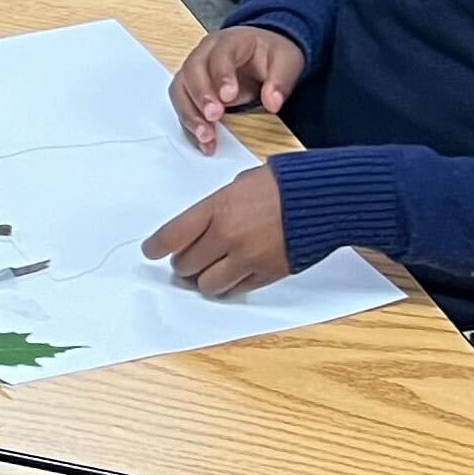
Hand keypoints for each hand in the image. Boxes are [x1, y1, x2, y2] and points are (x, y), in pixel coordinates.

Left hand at [143, 166, 293, 299]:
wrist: (323, 199)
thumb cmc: (283, 185)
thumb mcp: (240, 185)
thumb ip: (216, 207)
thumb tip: (200, 226)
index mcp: (216, 209)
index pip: (171, 236)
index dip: (156, 247)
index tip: (151, 251)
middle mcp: (227, 237)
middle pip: (186, 265)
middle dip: (183, 263)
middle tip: (187, 259)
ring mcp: (247, 259)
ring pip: (208, 285)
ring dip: (204, 279)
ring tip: (210, 270)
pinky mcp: (266, 274)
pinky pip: (236, 290)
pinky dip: (230, 284)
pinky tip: (233, 273)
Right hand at [167, 25, 306, 152]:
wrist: (261, 52)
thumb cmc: (270, 54)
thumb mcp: (286, 61)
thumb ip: (280, 81)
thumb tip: (272, 102)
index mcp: (229, 41)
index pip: (219, 55)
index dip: (221, 76)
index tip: (228, 96)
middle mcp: (205, 53)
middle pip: (192, 71)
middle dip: (201, 96)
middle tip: (213, 117)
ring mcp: (194, 71)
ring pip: (180, 90)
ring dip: (190, 114)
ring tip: (206, 136)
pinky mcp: (190, 89)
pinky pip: (183, 105)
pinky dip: (191, 125)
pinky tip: (205, 141)